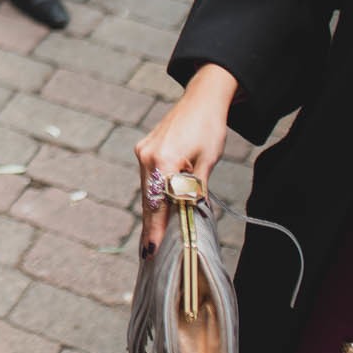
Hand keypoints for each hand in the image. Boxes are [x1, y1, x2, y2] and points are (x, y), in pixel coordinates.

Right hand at [134, 63, 236, 256]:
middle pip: (148, 200)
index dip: (155, 230)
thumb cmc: (209, 128)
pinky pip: (148, 179)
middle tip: (150, 253)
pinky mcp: (145, 149)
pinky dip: (154, 195)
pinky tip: (159, 210)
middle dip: (152, 227)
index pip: (158, 204)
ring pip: (147, 191)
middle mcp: (147, 157)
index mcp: (163, 161)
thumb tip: (191, 215)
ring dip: (153, 212)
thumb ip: (195, 190)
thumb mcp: (208, 162)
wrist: (202, 99)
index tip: (151, 252)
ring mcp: (143, 152)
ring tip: (155, 238)